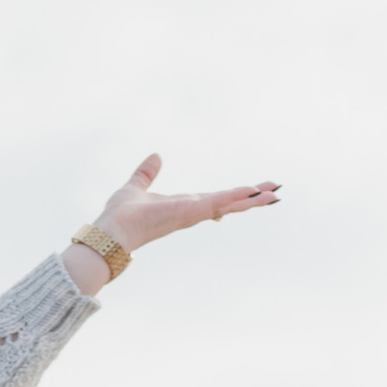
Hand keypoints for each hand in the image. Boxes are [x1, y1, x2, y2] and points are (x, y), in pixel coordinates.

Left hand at [94, 153, 278, 254]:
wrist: (111, 231)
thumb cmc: (120, 215)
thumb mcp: (136, 187)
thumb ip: (146, 173)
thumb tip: (156, 156)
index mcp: (182, 205)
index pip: (214, 200)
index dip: (232, 195)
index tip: (250, 191)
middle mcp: (192, 211)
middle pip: (228, 203)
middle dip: (251, 197)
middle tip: (275, 192)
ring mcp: (193, 213)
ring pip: (229, 204)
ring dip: (252, 199)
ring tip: (276, 194)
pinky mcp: (190, 212)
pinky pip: (218, 202)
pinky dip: (236, 196)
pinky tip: (253, 192)